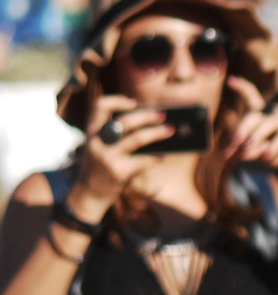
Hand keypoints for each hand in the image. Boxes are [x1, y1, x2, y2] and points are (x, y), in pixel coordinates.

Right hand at [68, 96, 169, 221]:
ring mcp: (107, 156)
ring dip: (157, 133)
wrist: (90, 193)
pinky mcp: (119, 171)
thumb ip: (119, 136)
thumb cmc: (103, 165)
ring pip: (137, 139)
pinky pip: (144, 160)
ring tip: (170, 130)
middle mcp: (98, 141)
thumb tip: (153, 125)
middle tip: (163, 115)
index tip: (134, 103)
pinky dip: (155, 157)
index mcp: (92, 131)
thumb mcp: (104, 147)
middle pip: (124, 122)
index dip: (117, 101)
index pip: (100, 106)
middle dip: (146, 116)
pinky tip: (162, 156)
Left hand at [225, 76, 277, 180]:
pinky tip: (266, 156)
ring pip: (271, 123)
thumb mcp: (256, 152)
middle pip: (256, 115)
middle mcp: (276, 113)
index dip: (242, 87)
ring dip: (257, 136)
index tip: (230, 80)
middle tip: (234, 141)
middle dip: (242, 128)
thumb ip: (243, 150)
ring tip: (247, 148)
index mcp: (263, 115)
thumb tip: (227, 153)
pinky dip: (274, 146)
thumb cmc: (274, 154)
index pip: (252, 97)